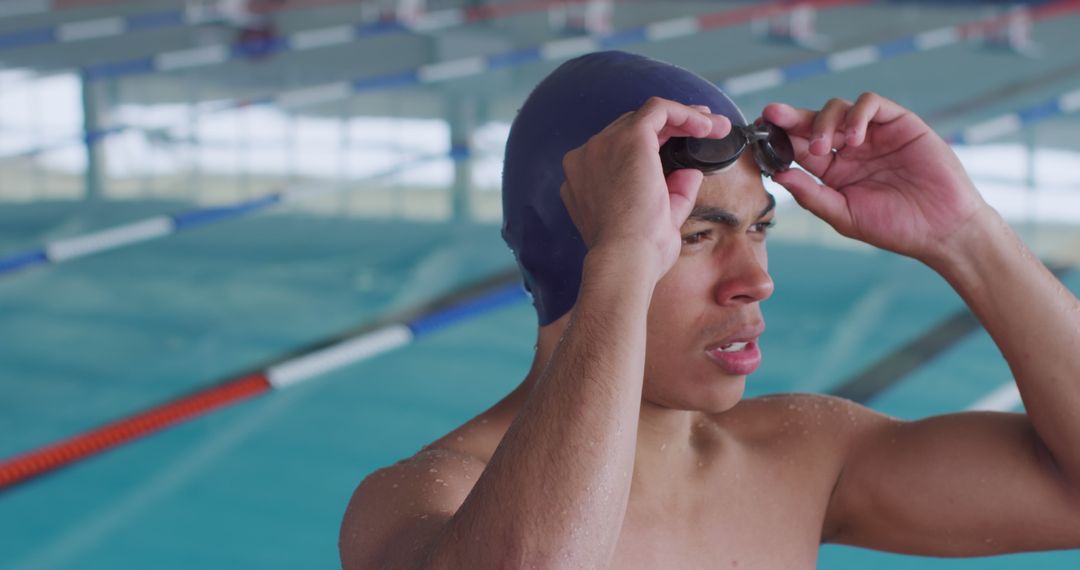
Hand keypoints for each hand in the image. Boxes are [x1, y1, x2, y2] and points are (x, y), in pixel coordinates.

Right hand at [560, 97, 730, 280]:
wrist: (625, 260)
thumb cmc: (636, 255)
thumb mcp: (656, 221)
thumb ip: (672, 194)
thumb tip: (690, 174)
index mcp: (584, 181)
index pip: (619, 151)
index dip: (654, 143)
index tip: (682, 145)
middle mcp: (586, 159)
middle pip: (631, 129)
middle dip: (672, 126)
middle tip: (704, 129)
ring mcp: (602, 146)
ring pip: (646, 117)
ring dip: (683, 118)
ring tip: (714, 126)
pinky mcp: (627, 139)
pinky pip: (658, 110)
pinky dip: (684, 113)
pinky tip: (706, 125)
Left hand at [763, 92, 989, 261]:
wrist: (942, 229)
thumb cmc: (894, 227)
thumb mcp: (843, 215)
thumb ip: (811, 194)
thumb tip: (778, 173)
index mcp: (832, 171)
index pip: (799, 146)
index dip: (779, 135)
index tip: (759, 127)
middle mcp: (849, 149)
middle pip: (814, 121)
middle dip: (791, 117)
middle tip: (774, 117)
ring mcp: (874, 134)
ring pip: (839, 108)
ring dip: (824, 121)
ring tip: (824, 147)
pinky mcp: (899, 122)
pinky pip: (871, 103)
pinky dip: (857, 114)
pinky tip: (854, 139)